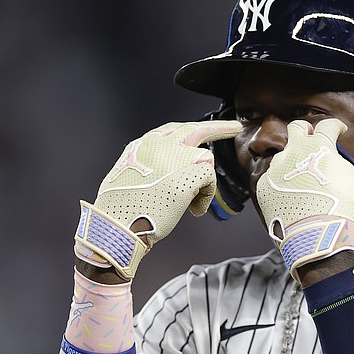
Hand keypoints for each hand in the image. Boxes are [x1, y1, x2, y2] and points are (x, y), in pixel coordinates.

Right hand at [74, 120, 241, 278]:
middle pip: (195, 129)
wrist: (118, 225)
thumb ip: (149, 167)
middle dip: (219, 128)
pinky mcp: (191, 169)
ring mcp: (176, 155)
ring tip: (189, 205)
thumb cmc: (122, 212)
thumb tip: (169, 171)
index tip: (200, 128)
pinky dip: (206, 197)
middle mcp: (159, 144)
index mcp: (141, 146)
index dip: (188, 131)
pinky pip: (210, 179)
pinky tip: (193, 210)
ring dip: (202, 183)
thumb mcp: (128, 178)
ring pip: (205, 160)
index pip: (170, 131)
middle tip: (235, 128)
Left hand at [256, 118, 353, 280]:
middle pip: (297, 127)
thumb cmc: (346, 213)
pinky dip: (283, 183)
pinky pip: (273, 179)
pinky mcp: (265, 187)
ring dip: (295, 161)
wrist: (318, 239)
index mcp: (321, 146)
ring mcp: (277, 169)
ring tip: (305, 178)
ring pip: (284, 155)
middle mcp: (295, 151)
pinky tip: (293, 195)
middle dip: (307, 130)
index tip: (339, 131)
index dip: (337, 126)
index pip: (328, 124)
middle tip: (314, 140)